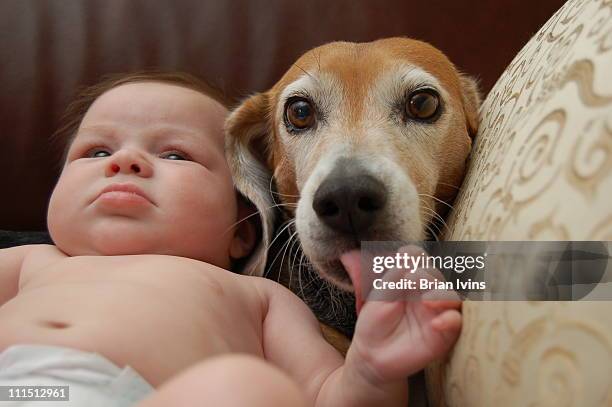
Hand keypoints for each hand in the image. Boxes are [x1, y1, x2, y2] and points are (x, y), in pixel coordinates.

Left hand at [347, 246, 461, 383]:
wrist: (372, 354)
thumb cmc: (374, 323)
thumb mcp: (380, 297)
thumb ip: (395, 277)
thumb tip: (409, 256)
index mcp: (410, 280)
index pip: (420, 260)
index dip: (416, 256)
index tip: (406, 258)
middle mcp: (426, 293)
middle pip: (437, 275)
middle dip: (427, 275)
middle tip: (412, 279)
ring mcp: (436, 312)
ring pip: (452, 297)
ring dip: (443, 295)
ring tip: (427, 301)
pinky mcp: (442, 334)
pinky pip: (455, 323)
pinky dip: (450, 320)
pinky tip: (436, 323)